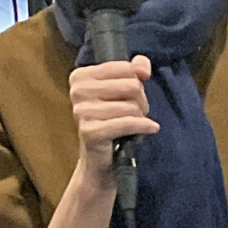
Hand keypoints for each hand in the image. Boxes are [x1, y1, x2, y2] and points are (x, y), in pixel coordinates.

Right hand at [69, 56, 159, 182]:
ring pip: (132, 106)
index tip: (131, 95)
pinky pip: (128, 123)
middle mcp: (77, 91)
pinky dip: (143, 127)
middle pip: (132, 86)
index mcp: (80, 76)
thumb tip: (143, 68)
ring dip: (140, 118)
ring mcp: (82, 112)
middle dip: (140, 101)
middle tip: (134, 113)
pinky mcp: (90, 132)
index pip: (126, 68)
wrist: (99, 159)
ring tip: (133, 125)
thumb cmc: (112, 120)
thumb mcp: (123, 90)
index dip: (137, 82)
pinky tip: (150, 129)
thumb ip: (135, 69)